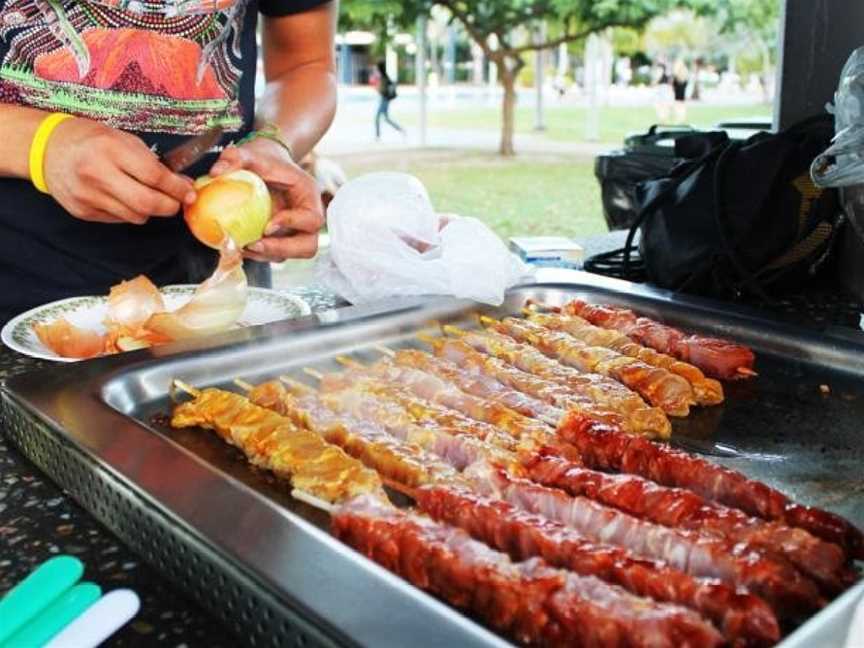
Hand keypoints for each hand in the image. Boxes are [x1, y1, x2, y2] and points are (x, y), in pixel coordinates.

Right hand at [43, 118, 193, 223]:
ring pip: (136, 217)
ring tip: (147, 196)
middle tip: (176, 202)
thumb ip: (152, 162)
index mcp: (110, 149)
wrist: (47, 148)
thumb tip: (183, 184)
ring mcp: (88, 195)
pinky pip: (119, 220)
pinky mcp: (82, 211)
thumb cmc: (92, 139)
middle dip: (169, 207)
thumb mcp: (122, 139)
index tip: (189, 192)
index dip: (177, 188)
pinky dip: (129, 212)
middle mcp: (97, 173)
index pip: (155, 177)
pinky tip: (123, 198)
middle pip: (147, 204)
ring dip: (149, 210)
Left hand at [206, 138, 322, 261]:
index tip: (267, 225)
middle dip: (281, 249)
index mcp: (309, 196)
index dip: (293, 225)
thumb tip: (215, 173)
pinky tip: (239, 247)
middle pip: (308, 246)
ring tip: (243, 248)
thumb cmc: (259, 159)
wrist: (263, 166)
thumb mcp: (248, 153)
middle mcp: (307, 217)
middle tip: (253, 245)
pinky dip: (260, 255)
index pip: (312, 219)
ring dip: (268, 255)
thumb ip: (234, 158)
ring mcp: (296, 231)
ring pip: (292, 254)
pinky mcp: (283, 239)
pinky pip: (276, 254)